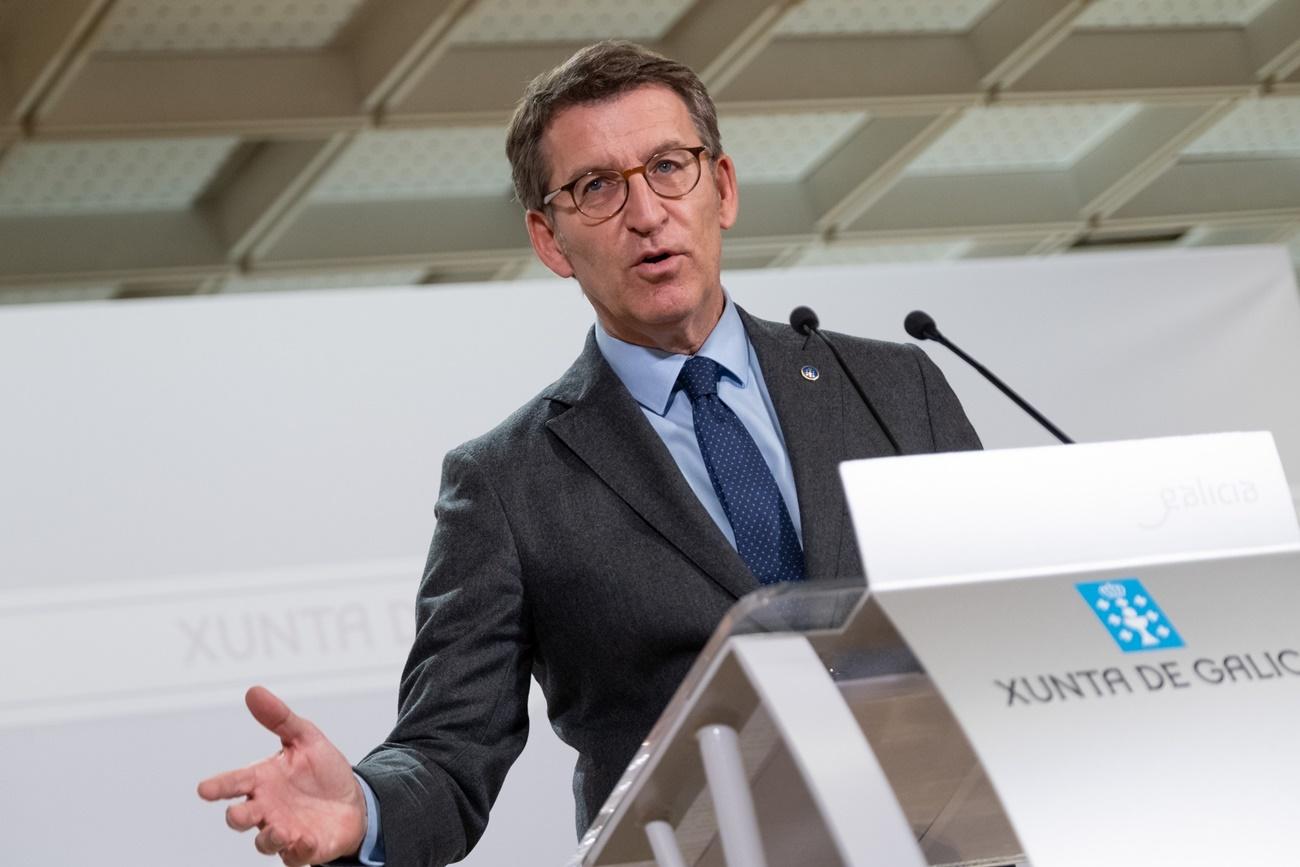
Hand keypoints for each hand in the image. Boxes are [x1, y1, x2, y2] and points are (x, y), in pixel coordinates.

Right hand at [198, 686, 367, 865]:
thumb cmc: (322, 771)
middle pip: (241, 817)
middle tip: (238, 814)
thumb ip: (280, 718)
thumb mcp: (306, 738)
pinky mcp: (304, 848)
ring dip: (269, 837)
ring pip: (264, 841)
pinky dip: (299, 850)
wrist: (354, 800)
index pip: (234, 782)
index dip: (218, 787)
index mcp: (263, 780)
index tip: (204, 789)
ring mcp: (284, 830)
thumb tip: (253, 691)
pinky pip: (296, 855)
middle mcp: (267, 808)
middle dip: (238, 816)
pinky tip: (306, 840)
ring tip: (280, 829)